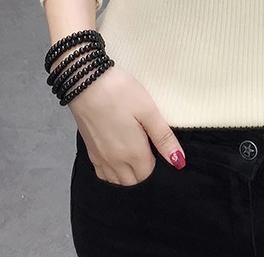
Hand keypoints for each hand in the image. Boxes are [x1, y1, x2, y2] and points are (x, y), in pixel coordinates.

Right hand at [68, 65, 185, 185]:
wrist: (85, 82)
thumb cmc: (120, 92)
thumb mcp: (148, 110)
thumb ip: (163, 138)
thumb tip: (179, 162)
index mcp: (133, 153)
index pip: (149, 174)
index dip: (156, 162)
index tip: (155, 144)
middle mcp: (115, 161)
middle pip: (133, 181)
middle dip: (143, 170)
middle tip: (145, 145)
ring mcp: (100, 157)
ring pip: (117, 180)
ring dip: (127, 173)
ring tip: (133, 150)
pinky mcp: (89, 150)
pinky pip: (103, 173)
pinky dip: (112, 171)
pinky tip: (116, 154)